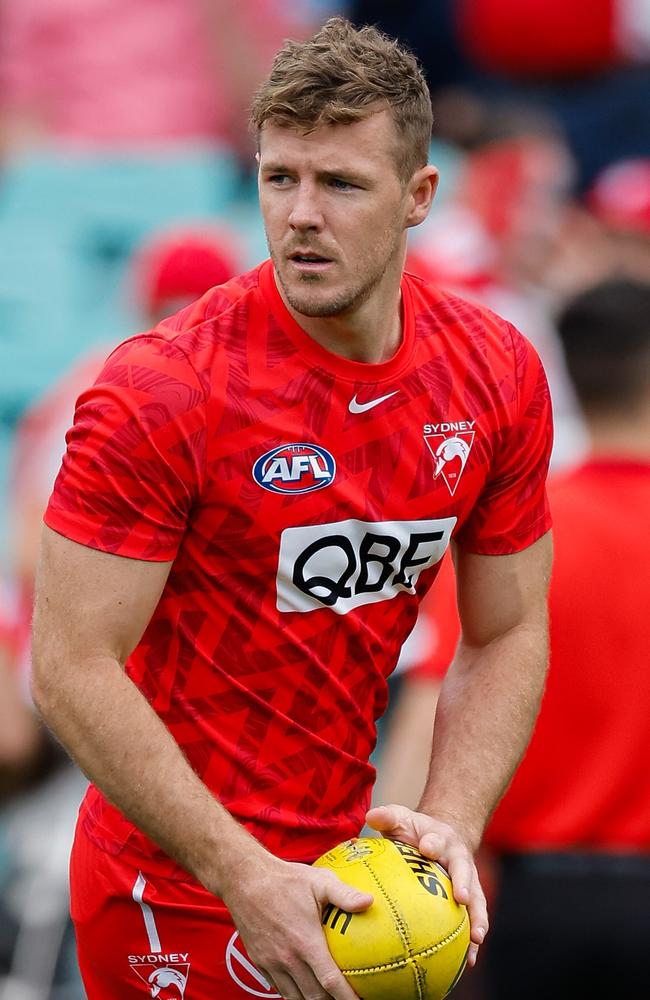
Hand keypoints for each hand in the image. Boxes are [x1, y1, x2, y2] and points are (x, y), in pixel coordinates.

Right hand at [221, 850, 372, 999]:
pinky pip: (279, 988)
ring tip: (327, 996)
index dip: (346, 997)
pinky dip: (294, 992)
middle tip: (345, 998)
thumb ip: (345, 895)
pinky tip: (304, 986)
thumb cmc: (284, 880)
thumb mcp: (318, 882)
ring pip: (295, 997)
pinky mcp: (260, 962)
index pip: (330, 981)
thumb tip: (369, 902)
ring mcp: (272, 962)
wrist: (244, 880)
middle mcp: (288, 958)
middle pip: (314, 997)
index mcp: (306, 941)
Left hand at [365, 803, 486, 966]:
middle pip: (466, 872)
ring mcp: (469, 882)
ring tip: (475, 940)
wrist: (442, 837)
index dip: (433, 844)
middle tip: (462, 899)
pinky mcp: (470, 901)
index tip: (427, 849)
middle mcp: (460, 861)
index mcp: (442, 839)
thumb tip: (371, 815)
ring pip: (478, 901)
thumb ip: (388, 816)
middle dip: (465, 884)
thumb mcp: (401, 819)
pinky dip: (472, 941)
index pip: (437, 840)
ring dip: (478, 919)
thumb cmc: (415, 831)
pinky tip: (468, 962)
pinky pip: (473, 921)